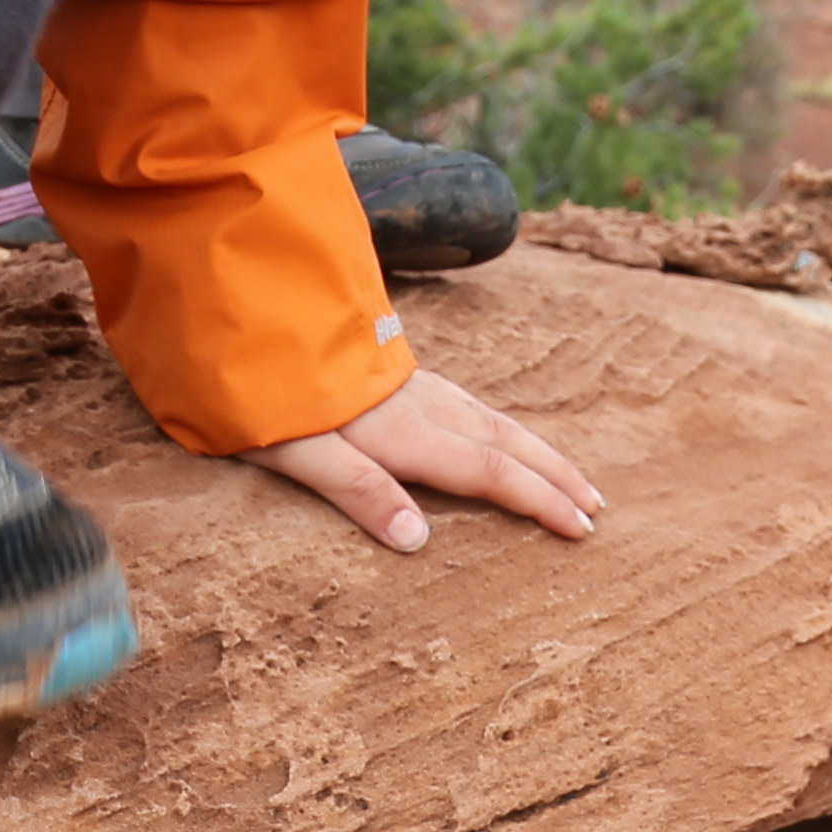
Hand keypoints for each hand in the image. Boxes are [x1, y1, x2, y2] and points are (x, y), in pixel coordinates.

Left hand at [241, 368, 602, 552]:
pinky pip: (466, 402)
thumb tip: (420, 541)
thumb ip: (357, 492)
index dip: (540, 503)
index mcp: (402, 432)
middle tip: (597, 506)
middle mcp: (417, 403)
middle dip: (555, 475)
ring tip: (566, 473)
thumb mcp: (292, 449)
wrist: (235, 289)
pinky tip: (494, 428)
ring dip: (534, 449)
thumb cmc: (253, 381)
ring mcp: (407, 381)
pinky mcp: (390, 367)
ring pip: (490, 417)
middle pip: (505, 442)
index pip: (490, 474)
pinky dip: (498, 425)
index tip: (582, 530)